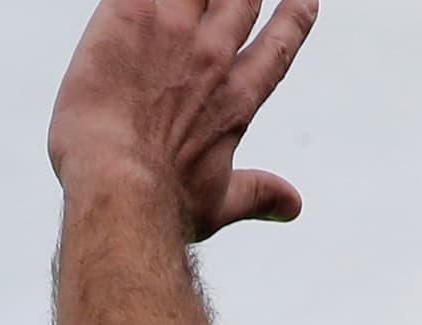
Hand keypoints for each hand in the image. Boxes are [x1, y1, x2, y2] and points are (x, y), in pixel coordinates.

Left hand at [49, 0, 315, 237]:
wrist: (117, 183)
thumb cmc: (164, 204)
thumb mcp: (217, 205)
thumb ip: (257, 195)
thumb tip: (292, 207)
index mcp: (236, 98)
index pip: (278, 46)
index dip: (294, 18)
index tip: (305, 1)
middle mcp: (212, 56)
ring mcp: (172, 29)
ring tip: (186, 1)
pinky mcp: (127, 15)